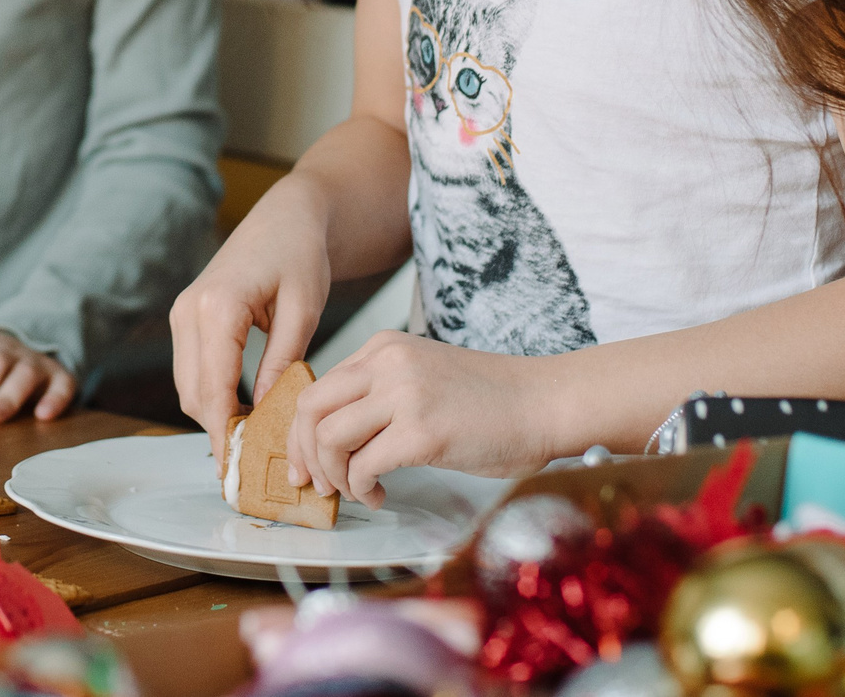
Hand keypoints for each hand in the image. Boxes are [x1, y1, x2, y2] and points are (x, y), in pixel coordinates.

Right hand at [171, 174, 333, 469]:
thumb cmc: (301, 253)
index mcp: (217, 307)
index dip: (223, 433)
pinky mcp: (187, 317)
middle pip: (192, 393)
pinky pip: (192, 369)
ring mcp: (182, 313)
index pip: (212, 388)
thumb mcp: (304, 310)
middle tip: (251, 466)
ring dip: (212, 415)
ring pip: (187, 385)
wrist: (286, 216)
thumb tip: (266, 415)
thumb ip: (282, 363)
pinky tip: (240, 412)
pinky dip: (211, 394)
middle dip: (217, 431)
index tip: (239, 470)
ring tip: (250, 445)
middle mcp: (189, 310)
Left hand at [290, 329, 553, 507]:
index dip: (300, 433)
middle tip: (319, 484)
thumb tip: (334, 438)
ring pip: (329, 438)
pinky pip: (364, 467)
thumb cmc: (491, 400)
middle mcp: (387, 364)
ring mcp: (404, 395)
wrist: (544, 403)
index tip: (304, 464)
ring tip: (358, 492)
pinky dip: (363, 490)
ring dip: (336, 477)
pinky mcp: (422, 432)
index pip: (316, 388)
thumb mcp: (423, 376)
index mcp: (384, 348)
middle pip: (310, 410)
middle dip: (304, 455)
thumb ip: (380, 393)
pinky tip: (381, 496)